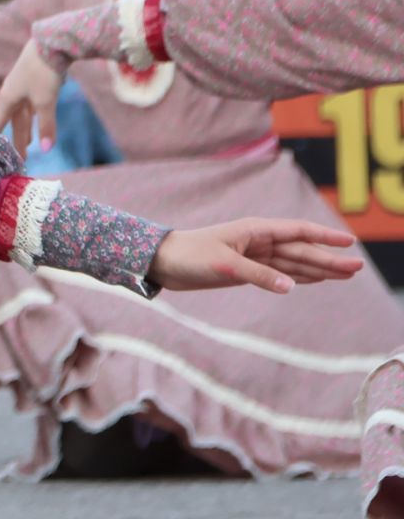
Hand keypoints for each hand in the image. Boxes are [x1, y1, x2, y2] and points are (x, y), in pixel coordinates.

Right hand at [0, 40, 65, 154]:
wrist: (51, 42)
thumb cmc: (43, 72)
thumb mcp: (46, 102)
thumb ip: (46, 126)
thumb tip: (47, 150)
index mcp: (7, 99)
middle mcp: (11, 94)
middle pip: (12, 122)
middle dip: (16, 140)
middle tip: (19, 159)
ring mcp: (21, 86)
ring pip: (22, 113)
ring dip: (25, 128)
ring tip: (28, 143)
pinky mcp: (33, 80)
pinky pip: (29, 104)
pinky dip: (32, 115)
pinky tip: (36, 118)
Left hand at [149, 218, 360, 294]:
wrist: (161, 262)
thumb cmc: (189, 256)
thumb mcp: (224, 265)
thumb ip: (258, 276)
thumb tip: (291, 288)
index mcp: (255, 230)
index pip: (298, 232)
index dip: (325, 237)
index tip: (350, 243)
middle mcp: (258, 241)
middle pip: (301, 250)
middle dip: (329, 259)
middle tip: (357, 269)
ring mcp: (254, 256)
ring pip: (293, 263)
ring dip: (319, 269)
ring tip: (345, 275)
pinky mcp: (246, 270)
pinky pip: (279, 273)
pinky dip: (298, 277)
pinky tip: (315, 280)